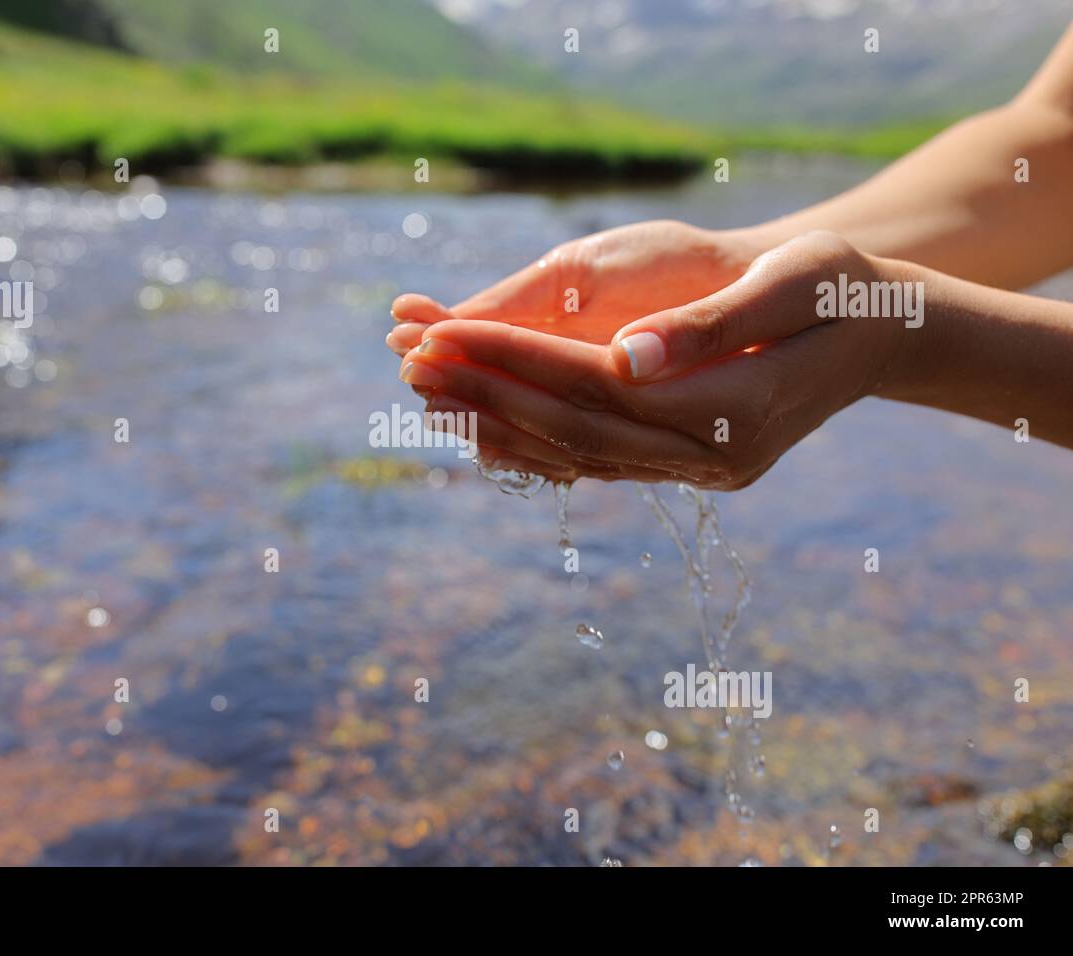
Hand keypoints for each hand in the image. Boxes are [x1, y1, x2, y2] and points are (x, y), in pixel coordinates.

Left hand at [398, 232, 917, 489]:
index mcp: (736, 411)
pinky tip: (479, 423)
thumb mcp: (797, 284)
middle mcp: (712, 458)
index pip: (601, 388)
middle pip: (575, 430)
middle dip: (487, 394)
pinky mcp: (686, 467)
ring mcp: (700, 472)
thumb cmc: (845, 292)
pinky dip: (533, 444)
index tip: (445, 332)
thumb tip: (627, 356)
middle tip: (411, 363)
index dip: (518, 360)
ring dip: (496, 422)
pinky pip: (594, 463)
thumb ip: (716, 324)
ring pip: (577, 455)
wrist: (881, 338)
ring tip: (426, 391)